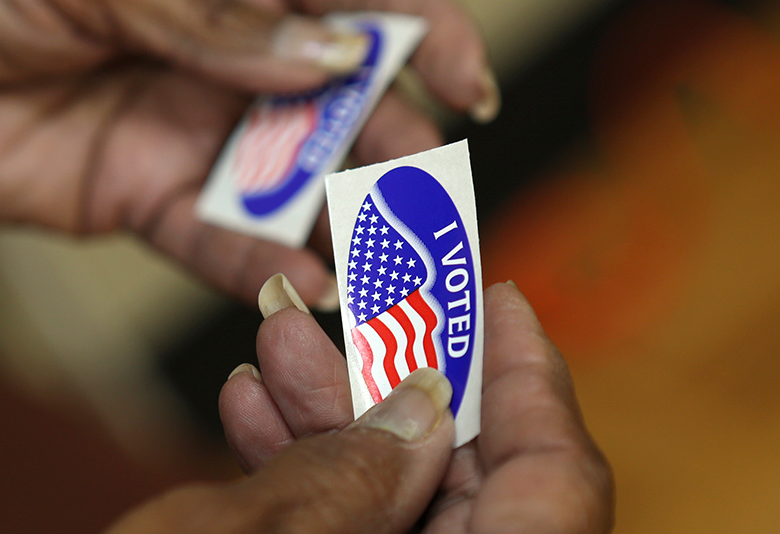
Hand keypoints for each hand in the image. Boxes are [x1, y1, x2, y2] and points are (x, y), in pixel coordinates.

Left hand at [0, 0, 496, 305]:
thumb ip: (212, 17)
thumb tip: (329, 57)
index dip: (428, 33)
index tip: (471, 83)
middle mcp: (229, 53)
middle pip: (345, 101)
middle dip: (398, 146)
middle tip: (435, 197)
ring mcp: (194, 131)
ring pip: (295, 181)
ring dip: (348, 220)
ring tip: (393, 259)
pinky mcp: (147, 199)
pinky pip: (220, 240)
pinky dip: (266, 265)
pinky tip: (308, 285)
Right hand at [219, 277, 613, 532]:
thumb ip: (354, 479)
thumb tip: (410, 406)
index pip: (554, 474)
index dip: (526, 370)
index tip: (497, 294)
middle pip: (461, 469)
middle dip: (388, 375)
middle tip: (346, 304)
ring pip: (391, 498)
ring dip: (325, 419)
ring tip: (271, 349)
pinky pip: (347, 527)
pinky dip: (302, 479)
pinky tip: (251, 416)